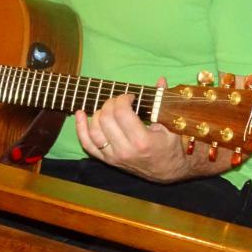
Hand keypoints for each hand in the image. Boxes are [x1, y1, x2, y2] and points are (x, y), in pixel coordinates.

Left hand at [73, 78, 191, 180]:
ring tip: (108, 108)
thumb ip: (162, 101)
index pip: (121, 113)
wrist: (168, 171)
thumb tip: (160, 80)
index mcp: (142, 141)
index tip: (130, 97)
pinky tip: (80, 114)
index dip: (122, 99)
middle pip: (106, 119)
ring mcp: (114, 156)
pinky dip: (80, 128)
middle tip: (120, 101)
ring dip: (98, 113)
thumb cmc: (171, 147)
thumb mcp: (171, 125)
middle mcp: (125, 150)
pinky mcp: (107, 160)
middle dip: (111, 103)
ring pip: (94, 130)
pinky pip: (87, 144)